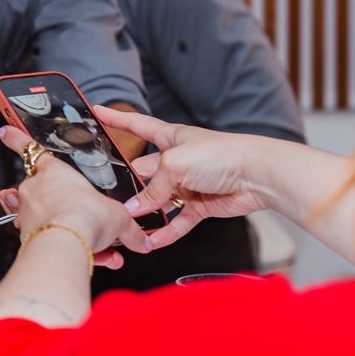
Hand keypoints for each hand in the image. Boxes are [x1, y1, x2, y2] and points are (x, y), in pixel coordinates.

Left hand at [0, 125, 150, 267]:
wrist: (68, 243)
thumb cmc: (85, 217)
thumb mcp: (118, 218)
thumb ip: (129, 229)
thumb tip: (142, 241)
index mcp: (55, 171)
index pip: (30, 147)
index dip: (17, 138)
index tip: (6, 132)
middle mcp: (35, 189)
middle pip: (41, 190)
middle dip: (62, 205)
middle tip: (85, 217)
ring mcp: (27, 213)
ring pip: (43, 219)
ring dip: (67, 231)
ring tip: (93, 245)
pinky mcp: (26, 236)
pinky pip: (46, 240)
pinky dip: (66, 248)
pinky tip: (88, 258)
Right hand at [94, 105, 275, 248]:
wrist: (258, 174)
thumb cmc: (221, 155)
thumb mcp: (175, 164)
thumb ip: (152, 188)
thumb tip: (136, 208)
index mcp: (169, 138)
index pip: (136, 125)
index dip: (115, 118)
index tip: (96, 113)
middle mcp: (176, 160)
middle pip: (143, 173)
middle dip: (127, 186)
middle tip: (109, 200)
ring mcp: (187, 183)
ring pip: (158, 201)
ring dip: (145, 215)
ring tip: (127, 227)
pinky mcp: (200, 205)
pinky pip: (177, 221)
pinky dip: (166, 232)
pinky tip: (151, 242)